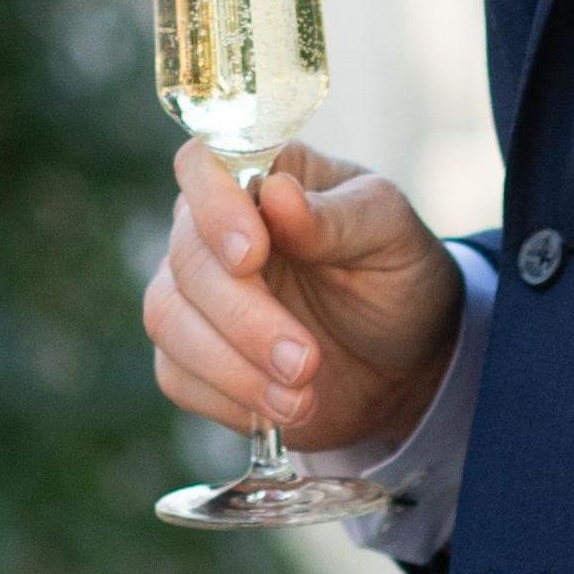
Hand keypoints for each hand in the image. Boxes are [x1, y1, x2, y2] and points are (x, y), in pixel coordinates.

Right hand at [143, 139, 461, 454]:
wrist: (405, 362)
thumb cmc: (396, 277)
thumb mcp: (390, 236)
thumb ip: (336, 217)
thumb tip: (277, 194)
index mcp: (262, 178)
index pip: (202, 166)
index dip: (213, 207)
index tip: (252, 254)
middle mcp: (214, 229)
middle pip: (186, 257)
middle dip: (243, 315)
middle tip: (305, 359)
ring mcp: (196, 294)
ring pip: (169, 318)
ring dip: (233, 365)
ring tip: (300, 395)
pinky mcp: (192, 356)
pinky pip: (177, 375)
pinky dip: (229, 398)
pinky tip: (282, 408)